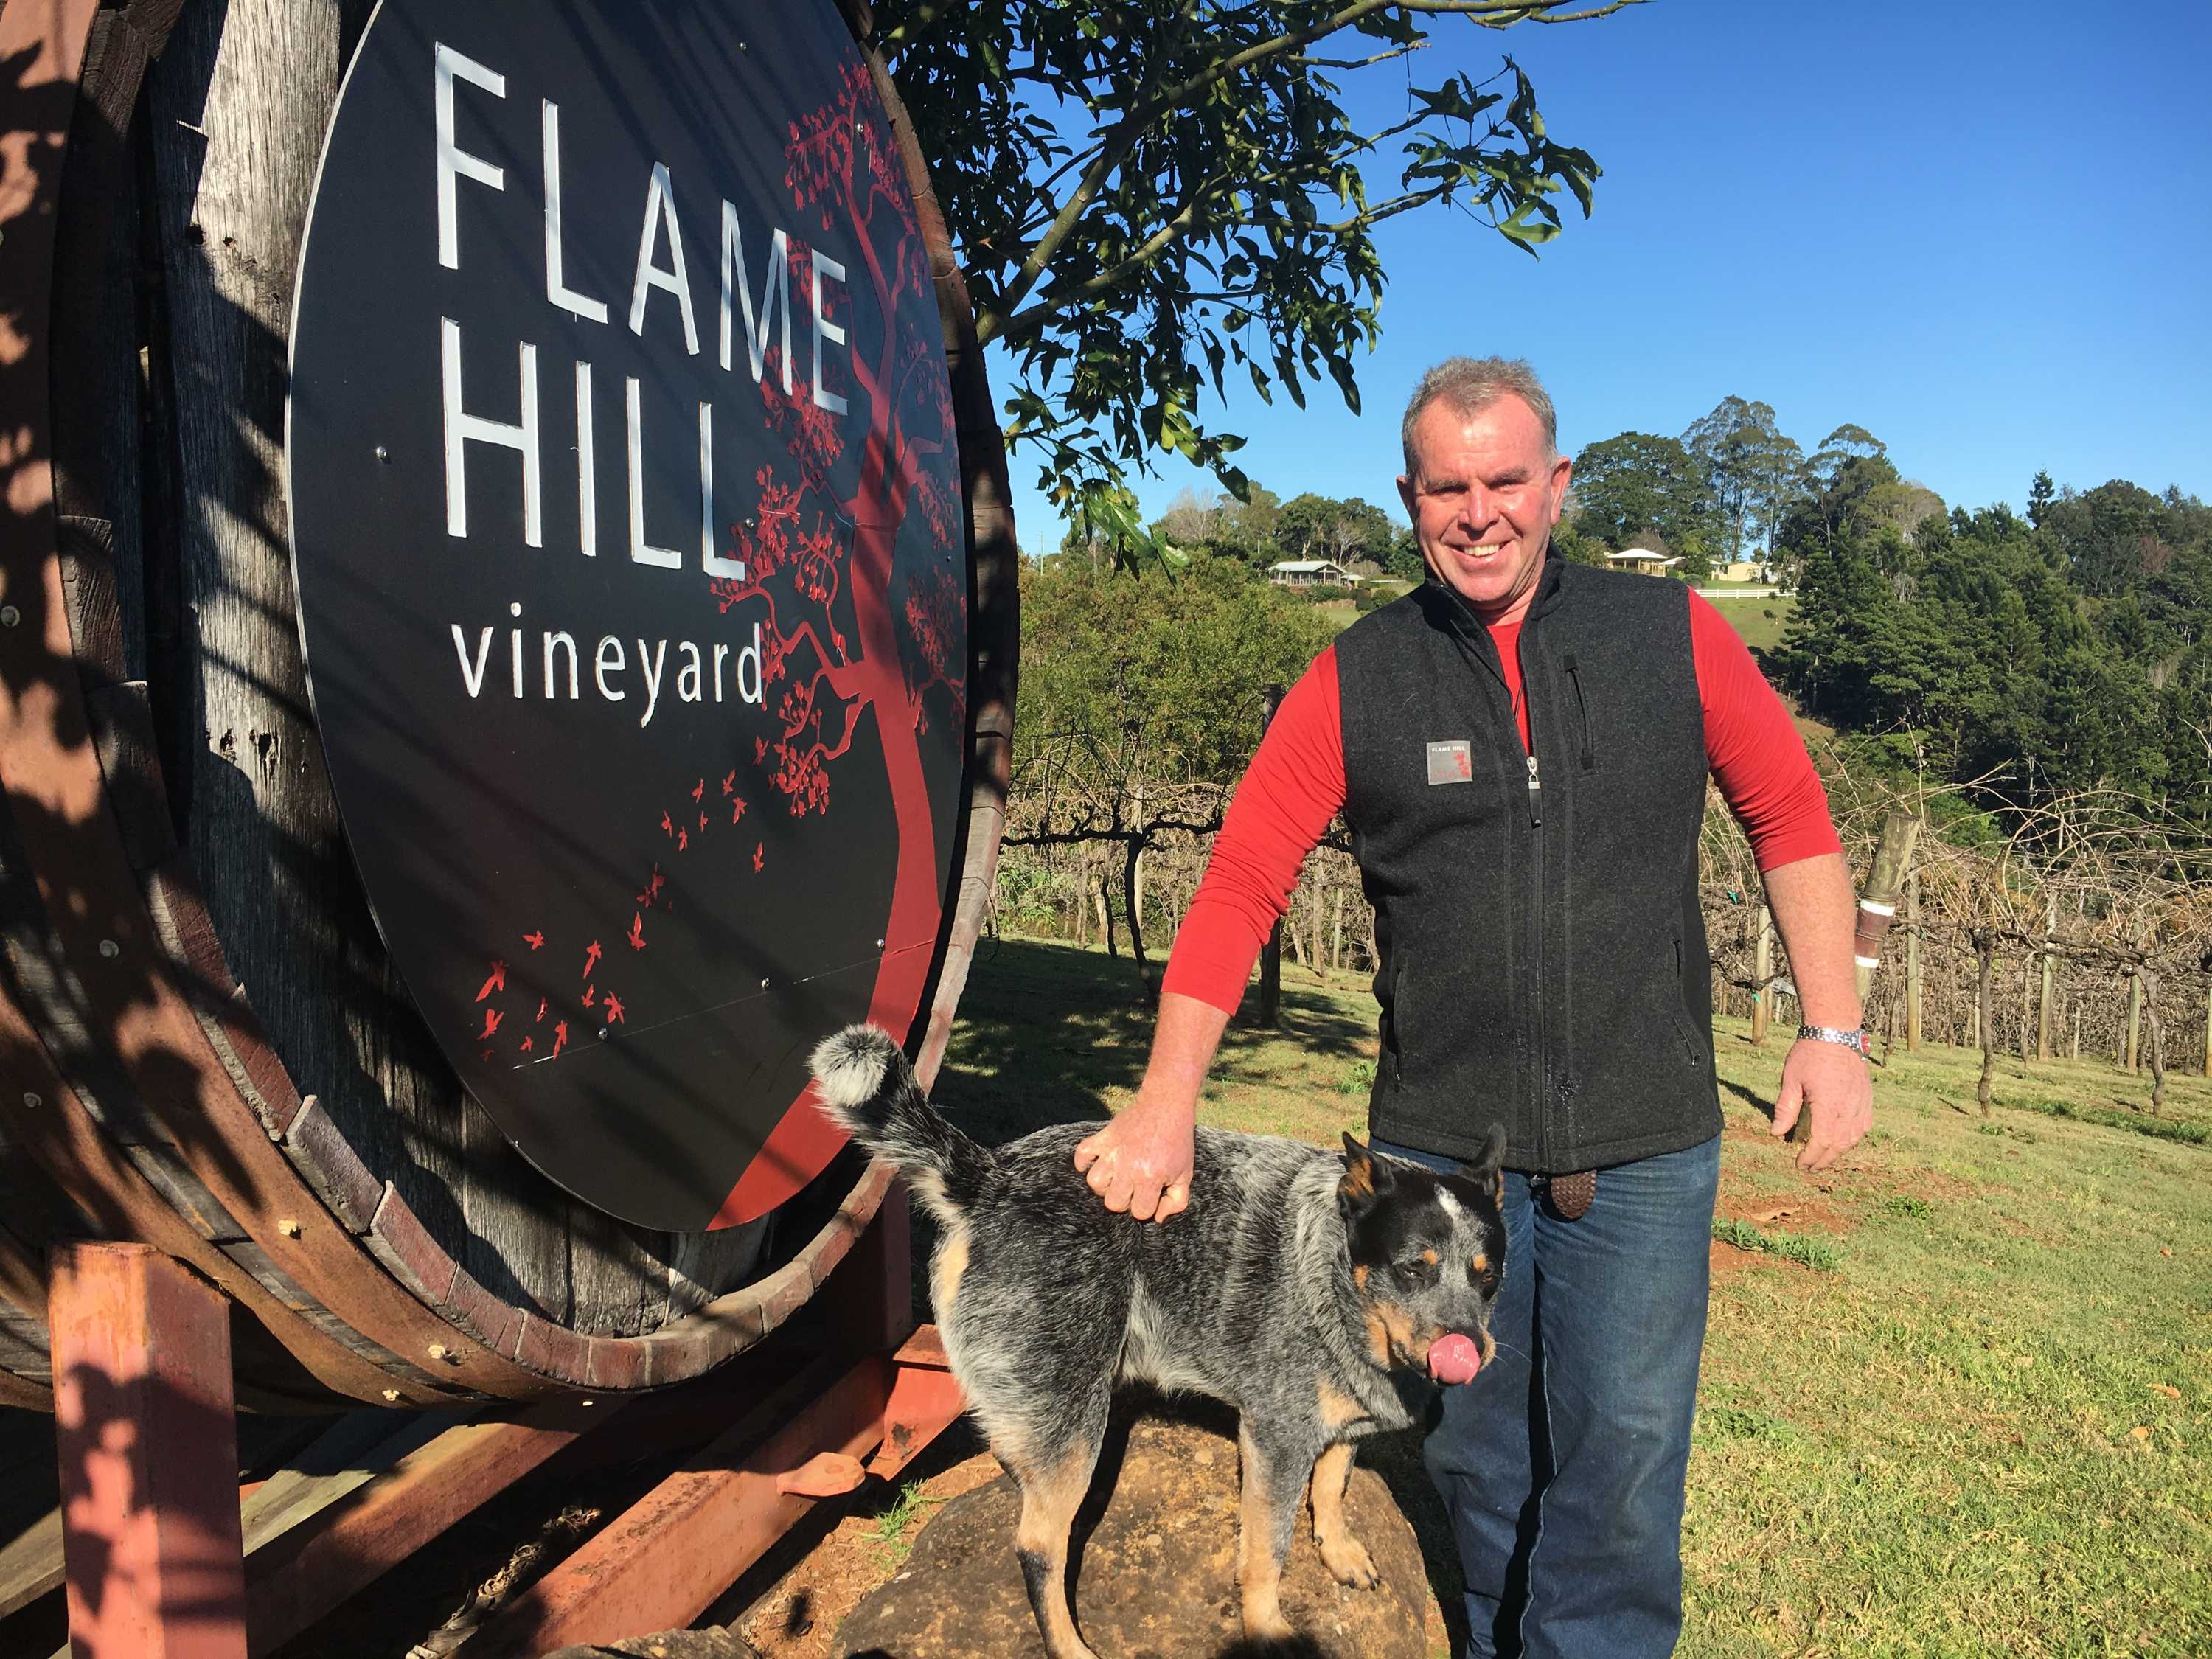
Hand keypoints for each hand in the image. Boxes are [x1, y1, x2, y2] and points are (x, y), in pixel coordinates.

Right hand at [1073, 1094, 1193, 1221]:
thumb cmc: (1178, 1142)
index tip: (1151, 1194)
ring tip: (1115, 1177)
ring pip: (1094, 1182)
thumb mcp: (1185, 1174)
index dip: (1146, 1207)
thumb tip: (1158, 1217)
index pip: (1139, 1212)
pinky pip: (1082, 1154)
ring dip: (1104, 1185)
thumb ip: (1177, 1201)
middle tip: (1132, 1188)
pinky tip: (1096, 1163)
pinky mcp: (1103, 1137)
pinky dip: (1083, 1162)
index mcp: (1151, 1178)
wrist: (1166, 1106)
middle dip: (1124, 1200)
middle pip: (1113, 1203)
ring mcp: (1113, 1152)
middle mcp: (1129, 1167)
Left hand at [1771, 1037, 1871, 1170]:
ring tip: (1823, 1159)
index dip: (1810, 1157)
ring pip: (1853, 1139)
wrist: (1836, 1032)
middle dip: (1823, 1160)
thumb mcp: (1791, 1080)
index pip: (1821, 1142)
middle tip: (1809, 1168)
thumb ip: (1784, 1109)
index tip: (1800, 1164)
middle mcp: (1849, 1108)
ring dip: (1838, 1153)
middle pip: (1839, 1146)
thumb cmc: (1810, 1054)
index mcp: (1829, 1106)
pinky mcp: (1867, 1098)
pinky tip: (1843, 1142)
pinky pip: (1863, 1127)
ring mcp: (1861, 1104)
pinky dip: (1852, 1139)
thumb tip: (1775, 1133)